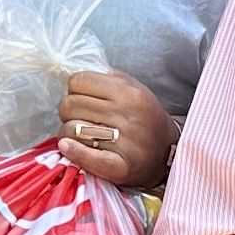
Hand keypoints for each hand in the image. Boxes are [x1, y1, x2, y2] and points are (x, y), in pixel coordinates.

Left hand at [59, 71, 178, 191]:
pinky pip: (87, 156)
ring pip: (71, 129)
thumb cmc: (145, 117)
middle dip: (69, 111)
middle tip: (80, 118)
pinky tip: (66, 146)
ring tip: (79, 134)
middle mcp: (127, 115)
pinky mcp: (120, 167)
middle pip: (69, 104)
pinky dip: (73, 151)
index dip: (75, 89)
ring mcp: (124, 143)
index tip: (83, 98)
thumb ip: (107, 76)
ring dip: (68, 132)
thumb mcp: (134, 88)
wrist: (168, 152)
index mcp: (129, 92)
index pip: (78, 81)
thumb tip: (75, 67)